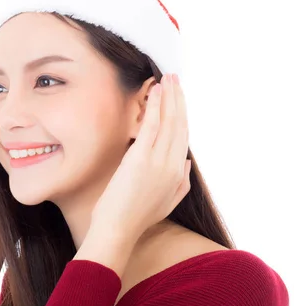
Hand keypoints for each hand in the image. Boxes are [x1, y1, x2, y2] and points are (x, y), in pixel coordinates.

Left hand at [91, 73, 190, 241]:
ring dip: (169, 96)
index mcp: (179, 173)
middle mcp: (174, 164)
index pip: (184, 136)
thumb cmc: (136, 216)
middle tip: (175, 78)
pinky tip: (155, 91)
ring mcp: (158, 160)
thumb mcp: (167, 201)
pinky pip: (152, 125)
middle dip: (179, 98)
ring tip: (167, 78)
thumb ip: (182, 181)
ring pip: (169, 121)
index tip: (179, 96)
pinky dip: (155, 106)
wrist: (119, 228)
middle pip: (180, 123)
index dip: (183, 113)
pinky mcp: (141, 157)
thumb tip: (187, 161)